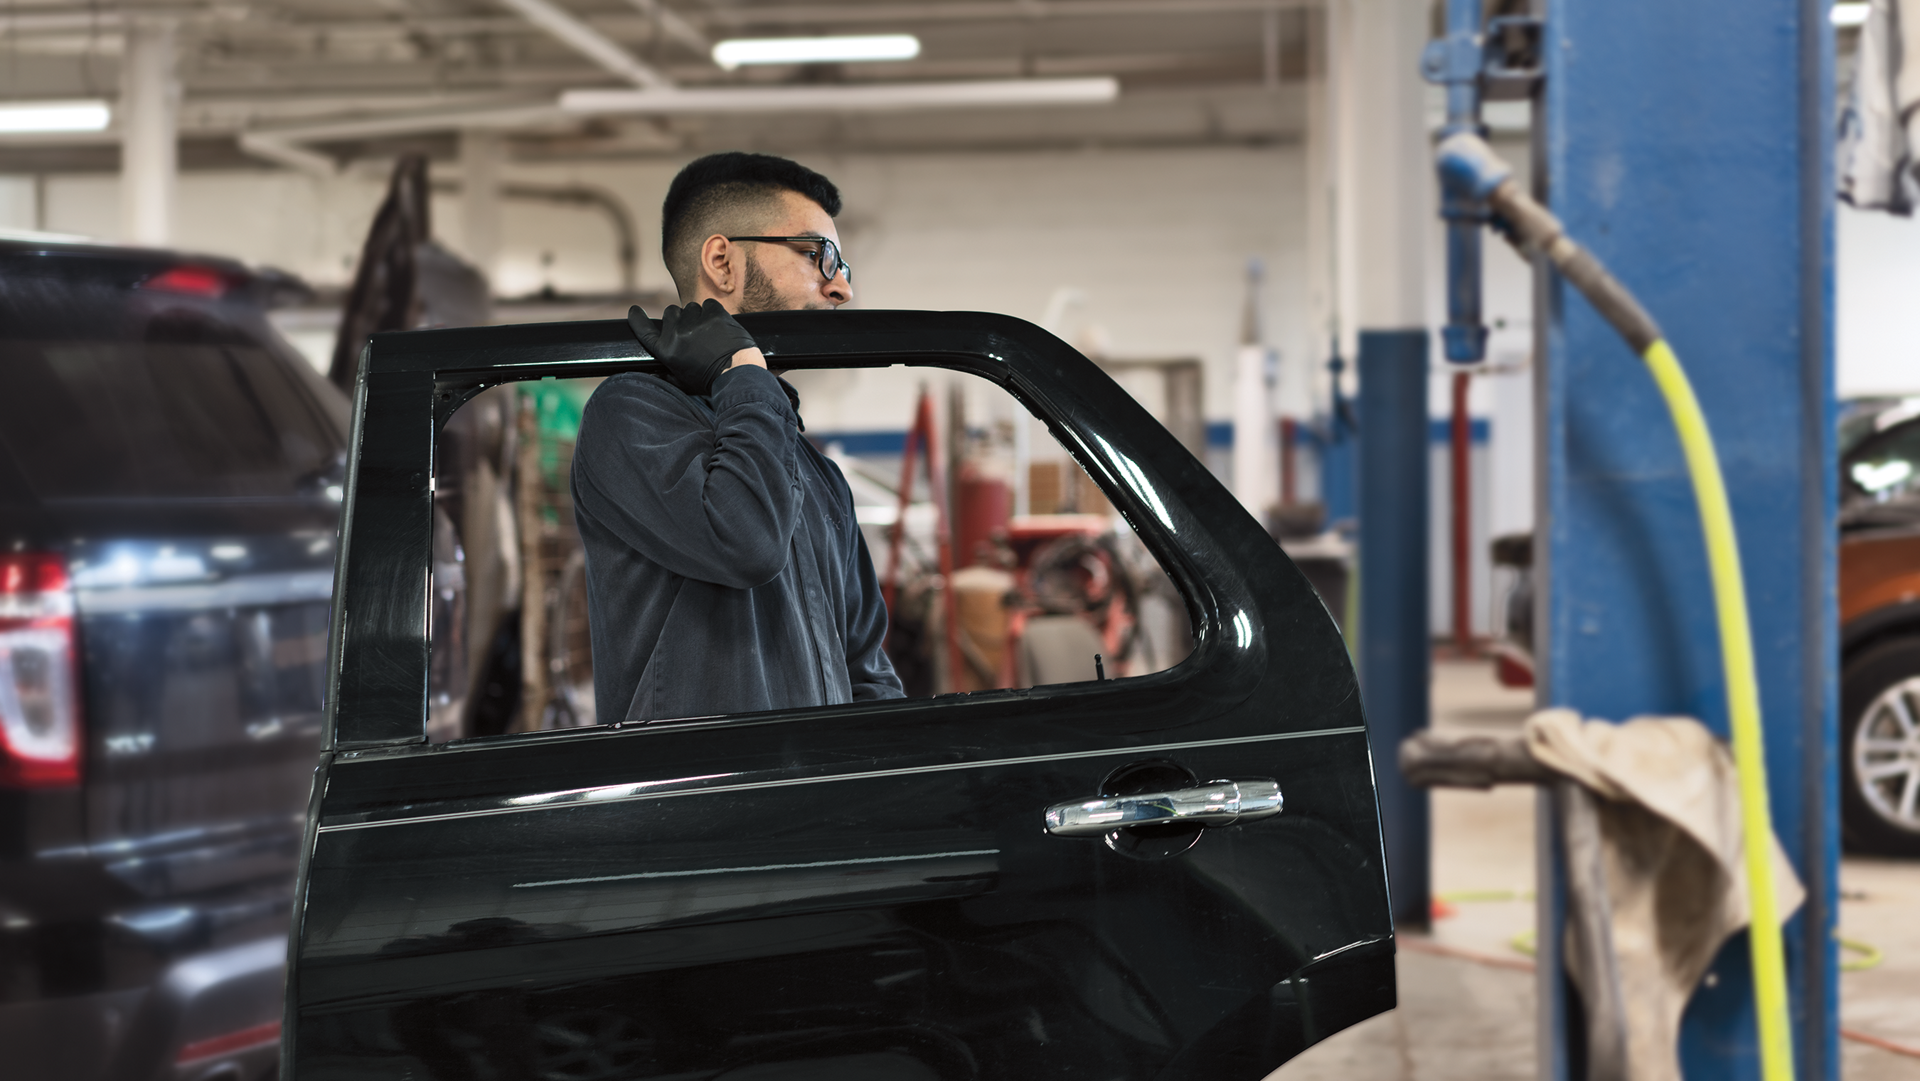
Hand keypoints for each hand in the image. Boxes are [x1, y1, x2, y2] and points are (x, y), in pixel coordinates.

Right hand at [627, 300, 760, 395]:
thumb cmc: (710, 381)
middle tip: (692, 331)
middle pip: (670, 312)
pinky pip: (708, 304)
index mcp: (667, 350)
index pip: (644, 330)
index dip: (637, 318)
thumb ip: (666, 374)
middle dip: (679, 319)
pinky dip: (713, 312)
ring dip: (697, 316)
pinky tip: (719, 325)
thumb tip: (654, 373)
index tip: (634, 310)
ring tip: (709, 333)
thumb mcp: (683, 382)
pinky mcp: (714, 314)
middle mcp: (678, 334)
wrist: (738, 374)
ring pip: (691, 308)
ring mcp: (696, 323)